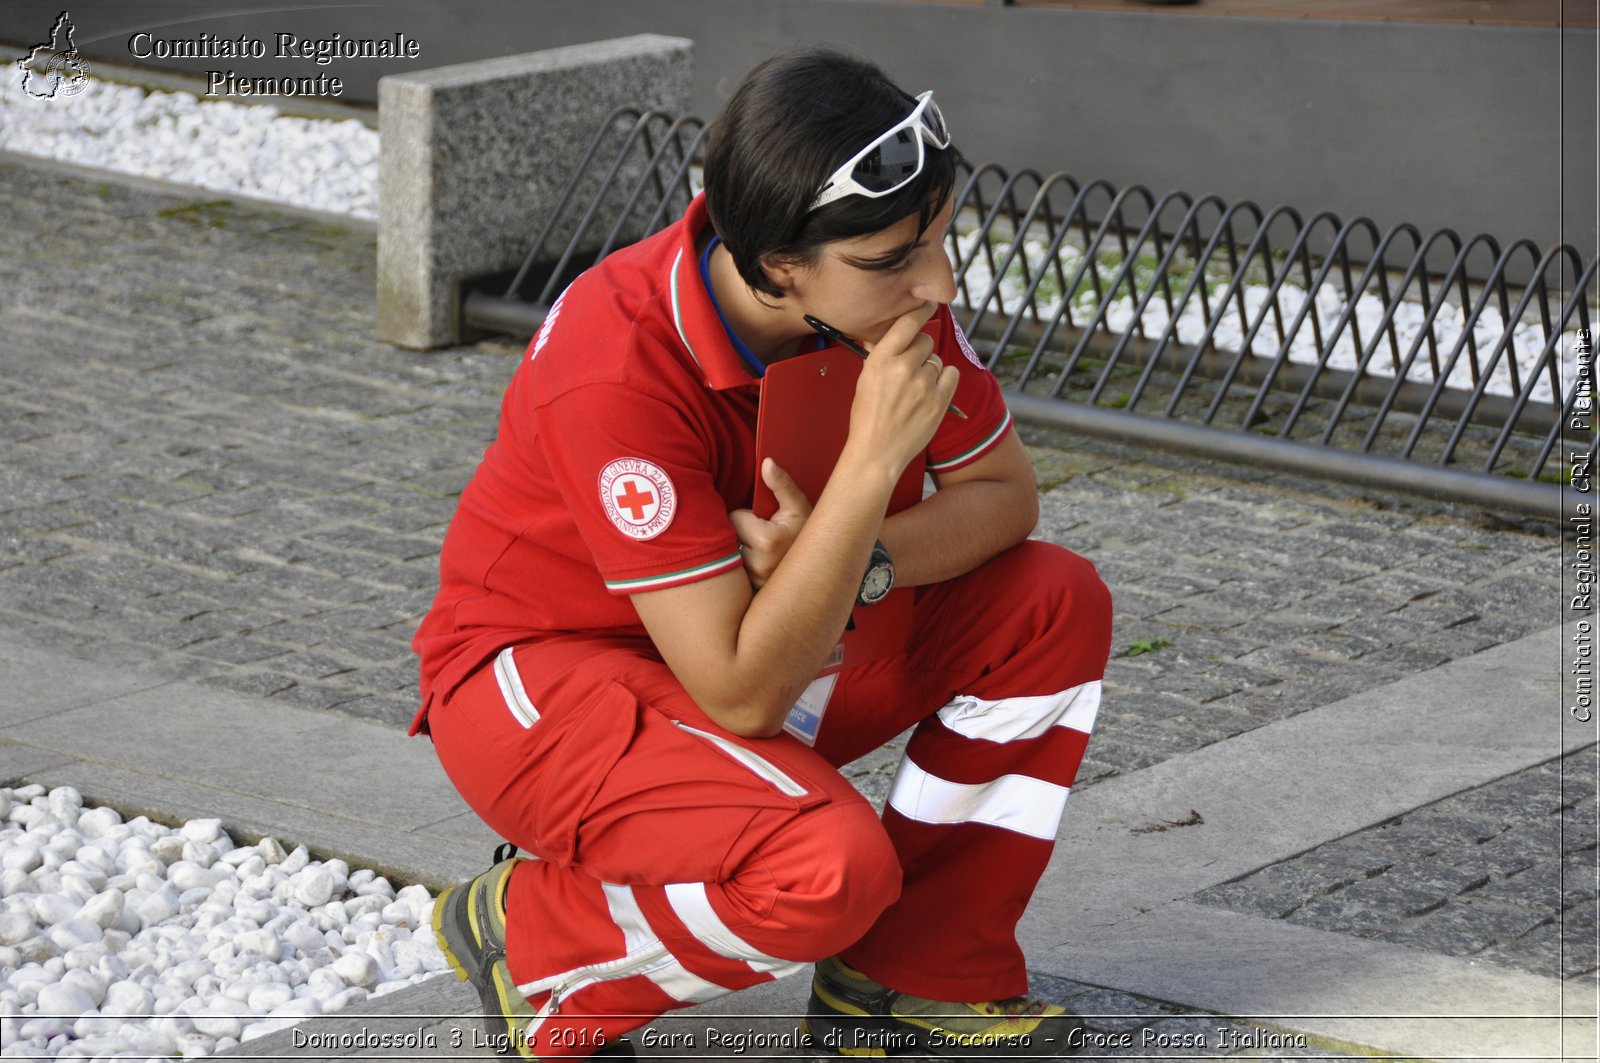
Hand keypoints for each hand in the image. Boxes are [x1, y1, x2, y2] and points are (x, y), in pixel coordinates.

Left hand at [728, 459, 811, 590]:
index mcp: (767, 541)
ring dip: (741, 551)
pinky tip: (760, 566)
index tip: (762, 521)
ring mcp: (755, 582)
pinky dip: (742, 570)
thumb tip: (767, 463)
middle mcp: (759, 565)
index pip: (734, 519)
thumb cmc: (809, 534)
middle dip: (741, 534)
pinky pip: (736, 576)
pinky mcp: (752, 593)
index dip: (746, 517)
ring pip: (731, 556)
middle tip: (761, 536)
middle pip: (729, 538)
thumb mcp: (799, 505)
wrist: (823, 568)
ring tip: (762, 551)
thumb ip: (781, 483)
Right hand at [845, 302, 960, 477]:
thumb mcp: (865, 379)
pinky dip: (945, 380)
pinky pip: (952, 374)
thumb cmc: (867, 416)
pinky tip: (932, 392)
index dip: (921, 310)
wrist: (876, 452)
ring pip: (937, 359)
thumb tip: (885, 330)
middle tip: (910, 368)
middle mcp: (903, 368)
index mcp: (881, 360)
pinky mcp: (940, 401)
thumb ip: (879, 352)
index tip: (928, 304)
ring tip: (916, 389)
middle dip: (920, 351)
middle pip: (925, 341)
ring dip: (930, 369)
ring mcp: (923, 385)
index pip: (907, 322)